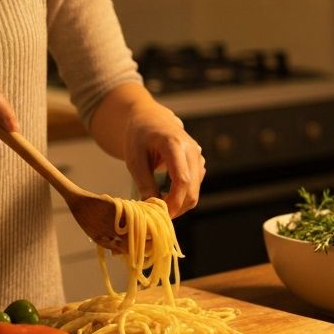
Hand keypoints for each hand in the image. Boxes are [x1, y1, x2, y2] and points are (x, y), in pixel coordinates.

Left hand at [123, 103, 204, 217]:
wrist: (150, 119)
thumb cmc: (139, 137)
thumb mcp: (134, 159)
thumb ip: (144, 183)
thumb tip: (152, 208)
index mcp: (174, 144)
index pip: (182, 180)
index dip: (173, 202)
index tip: (160, 214)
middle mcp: (191, 150)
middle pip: (192, 190)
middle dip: (176, 208)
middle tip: (156, 215)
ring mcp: (198, 156)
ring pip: (195, 191)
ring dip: (178, 203)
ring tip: (157, 203)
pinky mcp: (199, 163)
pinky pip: (194, 186)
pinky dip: (182, 196)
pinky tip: (165, 194)